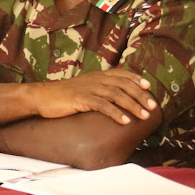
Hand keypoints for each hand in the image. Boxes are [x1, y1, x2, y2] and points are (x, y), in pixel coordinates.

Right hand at [29, 69, 157, 124]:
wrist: (41, 97)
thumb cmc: (62, 96)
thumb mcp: (82, 88)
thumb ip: (97, 90)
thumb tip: (113, 99)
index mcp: (95, 75)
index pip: (120, 74)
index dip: (135, 79)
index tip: (148, 87)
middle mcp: (94, 79)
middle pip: (123, 85)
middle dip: (140, 95)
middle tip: (152, 106)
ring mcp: (88, 88)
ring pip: (116, 95)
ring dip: (132, 105)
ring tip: (144, 116)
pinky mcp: (80, 99)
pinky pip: (102, 105)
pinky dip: (116, 113)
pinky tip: (125, 121)